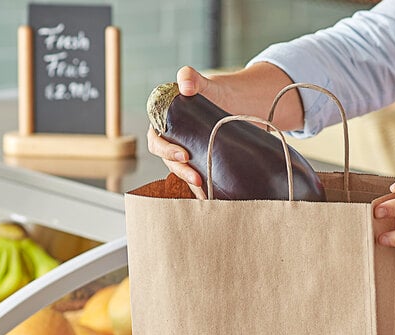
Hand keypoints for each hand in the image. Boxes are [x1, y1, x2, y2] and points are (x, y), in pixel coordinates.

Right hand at [147, 66, 218, 186]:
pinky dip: (201, 189)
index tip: (183, 155)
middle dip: (181, 172)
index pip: (156, 141)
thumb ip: (191, 78)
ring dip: (190, 184)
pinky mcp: (202, 163)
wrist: (237, 105)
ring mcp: (187, 155)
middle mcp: (173, 142)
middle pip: (169, 162)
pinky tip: (211, 196)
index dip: (166, 150)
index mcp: (165, 124)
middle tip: (196, 178)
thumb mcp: (204, 83)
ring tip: (205, 190)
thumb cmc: (216, 93)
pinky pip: (196, 179)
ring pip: (182, 173)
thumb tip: (185, 85)